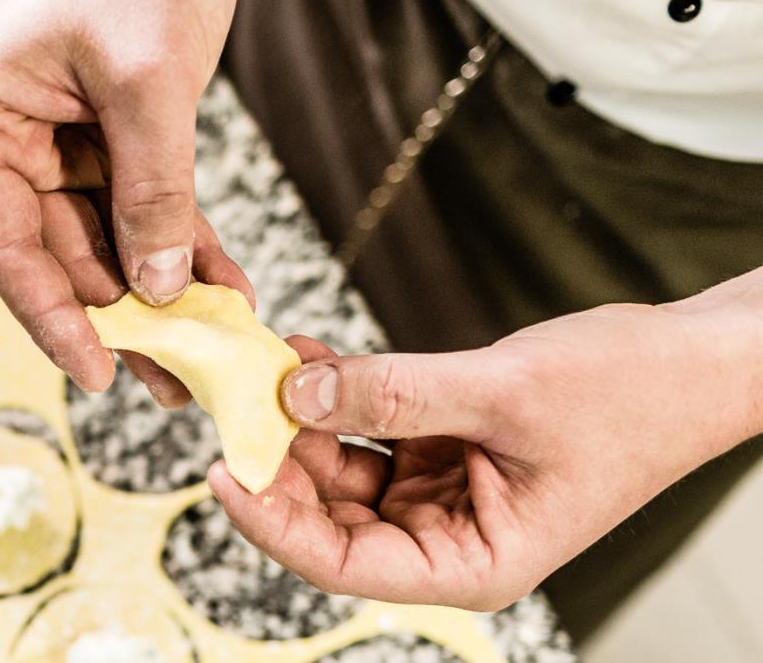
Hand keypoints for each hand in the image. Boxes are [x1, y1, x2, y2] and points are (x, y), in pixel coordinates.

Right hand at [0, 0, 251, 395]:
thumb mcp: (147, 82)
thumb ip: (152, 190)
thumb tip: (161, 289)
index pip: (5, 244)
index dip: (52, 316)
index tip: (100, 373)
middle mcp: (2, 137)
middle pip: (54, 252)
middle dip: (119, 315)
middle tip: (173, 380)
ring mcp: (51, 137)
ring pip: (101, 239)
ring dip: (158, 289)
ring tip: (212, 347)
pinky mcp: (104, 131)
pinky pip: (138, 205)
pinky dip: (179, 243)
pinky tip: (222, 287)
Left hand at [210, 272, 762, 609]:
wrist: (697, 359)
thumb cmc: (629, 392)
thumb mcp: (500, 391)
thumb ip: (392, 394)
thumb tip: (294, 390)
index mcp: (471, 564)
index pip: (339, 563)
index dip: (271, 520)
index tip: (220, 466)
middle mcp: (447, 541)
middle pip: (326, 518)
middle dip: (275, 459)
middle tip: (229, 397)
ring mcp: (440, 495)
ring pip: (337, 470)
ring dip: (298, 417)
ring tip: (263, 361)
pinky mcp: (440, 451)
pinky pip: (365, 429)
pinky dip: (334, 393)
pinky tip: (302, 352)